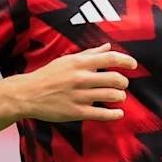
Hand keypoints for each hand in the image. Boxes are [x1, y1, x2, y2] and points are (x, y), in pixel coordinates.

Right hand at [16, 43, 136, 121]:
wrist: (28, 94)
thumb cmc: (49, 75)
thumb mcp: (68, 60)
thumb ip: (90, 54)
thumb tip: (108, 47)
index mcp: (79, 63)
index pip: (110, 58)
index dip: (126, 60)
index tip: (133, 65)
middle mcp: (81, 78)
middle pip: (115, 78)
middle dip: (124, 82)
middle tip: (123, 84)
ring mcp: (79, 96)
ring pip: (111, 96)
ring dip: (120, 96)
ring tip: (119, 96)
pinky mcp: (76, 112)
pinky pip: (102, 114)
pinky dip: (115, 114)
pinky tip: (119, 113)